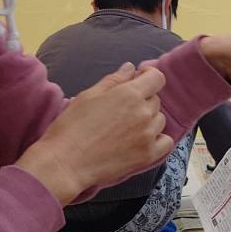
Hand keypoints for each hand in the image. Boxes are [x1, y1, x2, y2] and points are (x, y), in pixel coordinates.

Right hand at [17, 63, 172, 203]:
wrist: (64, 163)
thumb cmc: (71, 127)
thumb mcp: (88, 96)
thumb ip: (114, 80)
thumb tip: (131, 68)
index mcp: (129, 94)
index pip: (157, 78)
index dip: (149, 75)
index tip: (140, 78)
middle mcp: (143, 113)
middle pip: (155, 100)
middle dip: (143, 99)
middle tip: (122, 109)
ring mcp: (148, 135)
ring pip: (159, 120)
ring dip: (148, 119)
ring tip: (126, 127)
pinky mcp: (148, 155)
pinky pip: (166, 142)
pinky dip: (158, 139)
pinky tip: (142, 140)